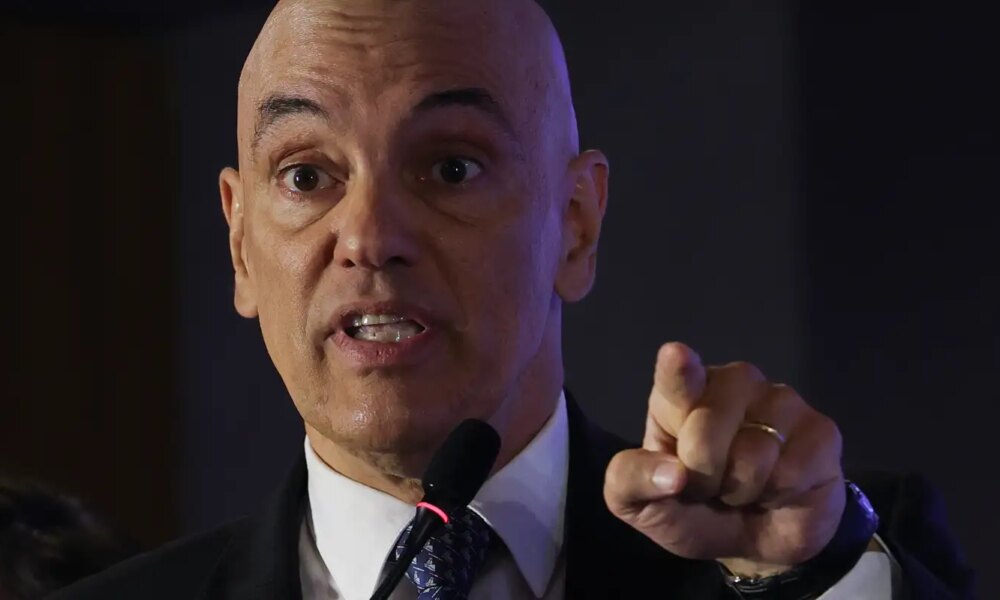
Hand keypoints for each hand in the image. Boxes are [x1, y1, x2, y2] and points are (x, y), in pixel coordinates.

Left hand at [603, 342, 846, 576]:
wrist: (756, 542)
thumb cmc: (693, 509)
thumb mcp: (642, 505)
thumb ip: (632, 483)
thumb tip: (670, 474)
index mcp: (681, 395)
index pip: (677, 378)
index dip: (679, 370)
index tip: (676, 356)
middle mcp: (731, 383)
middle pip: (708, 428)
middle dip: (703, 475)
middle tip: (709, 487)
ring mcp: (780, 400)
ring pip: (753, 451)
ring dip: (741, 488)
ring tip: (742, 488)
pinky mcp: (820, 430)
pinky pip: (792, 470)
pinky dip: (778, 495)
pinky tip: (778, 490)